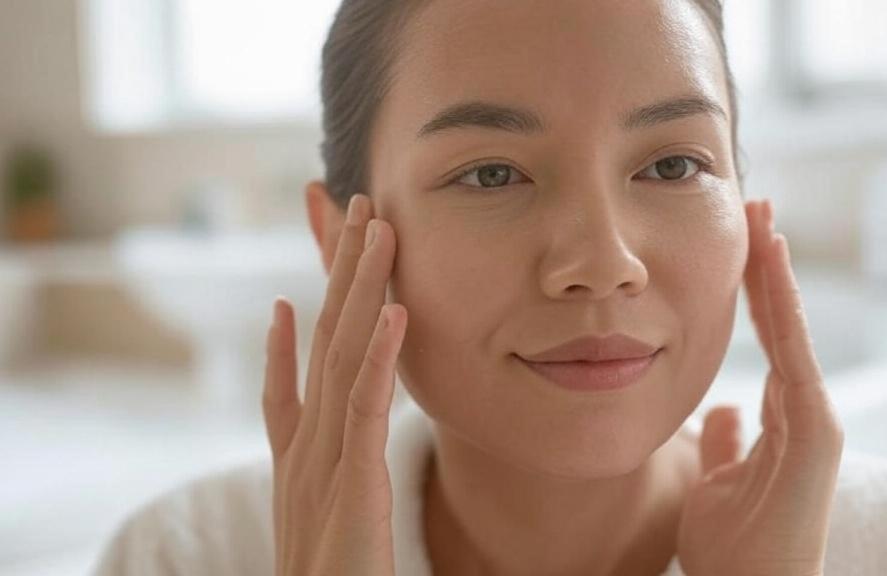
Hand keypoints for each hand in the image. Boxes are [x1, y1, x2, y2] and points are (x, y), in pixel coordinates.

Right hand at [262, 194, 406, 575]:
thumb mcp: (322, 522)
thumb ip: (329, 480)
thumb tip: (334, 453)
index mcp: (298, 456)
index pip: (299, 371)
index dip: (300, 320)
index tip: (302, 279)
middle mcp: (303, 447)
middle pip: (321, 339)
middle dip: (339, 270)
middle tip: (357, 207)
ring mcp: (321, 461)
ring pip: (339, 355)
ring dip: (359, 288)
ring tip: (376, 227)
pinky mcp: (351, 484)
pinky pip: (363, 408)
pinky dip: (376, 357)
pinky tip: (395, 311)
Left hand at [676, 199, 844, 575]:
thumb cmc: (737, 551)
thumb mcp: (715, 484)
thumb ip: (725, 441)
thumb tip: (724, 408)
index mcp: (782, 419)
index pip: (766, 337)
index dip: (754, 289)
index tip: (741, 241)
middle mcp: (802, 410)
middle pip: (782, 322)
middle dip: (767, 265)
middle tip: (755, 206)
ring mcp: (813, 418)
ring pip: (790, 327)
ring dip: (775, 270)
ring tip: (761, 216)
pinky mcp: (816, 429)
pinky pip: (793, 351)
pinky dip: (783, 305)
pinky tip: (770, 261)